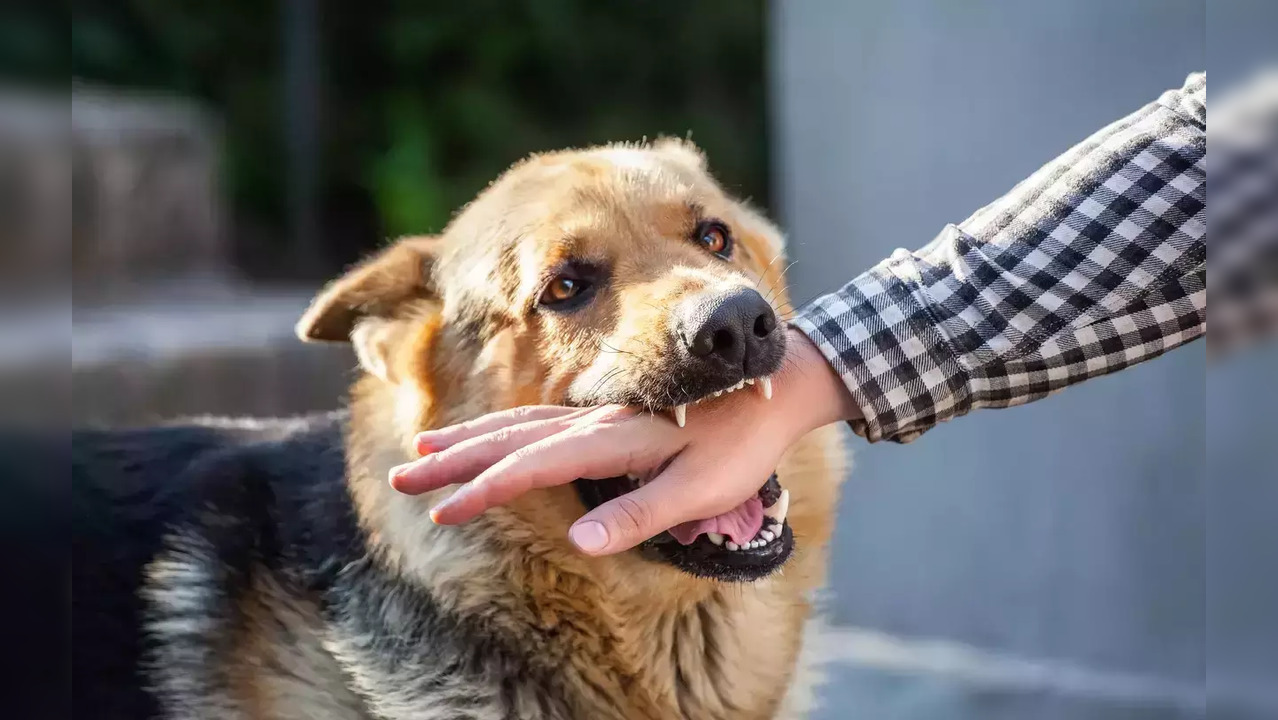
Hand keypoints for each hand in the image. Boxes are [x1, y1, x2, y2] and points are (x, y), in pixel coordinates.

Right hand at [390, 329, 859, 554]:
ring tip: (426, 447)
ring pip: (519, 423)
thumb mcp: (702, 488)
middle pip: (510, 438)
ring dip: (470, 438)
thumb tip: (581, 542)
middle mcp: (597, 421)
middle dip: (454, 459)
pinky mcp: (609, 416)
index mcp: (614, 439)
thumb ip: (642, 514)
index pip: (534, 467)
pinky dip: (504, 428)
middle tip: (404, 474)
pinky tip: (491, 437)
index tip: (443, 510)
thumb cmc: (743, 444)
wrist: (778, 384)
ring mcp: (600, 414)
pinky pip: (541, 420)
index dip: (485, 490)